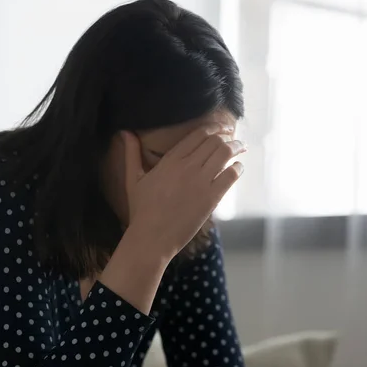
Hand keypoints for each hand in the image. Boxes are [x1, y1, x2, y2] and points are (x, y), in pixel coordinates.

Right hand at [122, 124, 245, 258]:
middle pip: (214, 141)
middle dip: (227, 137)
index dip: (213, 128)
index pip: (197, 135)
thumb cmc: (141, 211)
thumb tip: (125, 132)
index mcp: (170, 160)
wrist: (151, 238)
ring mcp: (200, 182)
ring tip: (241, 148)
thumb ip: (131, 154)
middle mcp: (187, 166)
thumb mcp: (133, 179)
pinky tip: (238, 168)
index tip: (220, 129)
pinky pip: (230, 176)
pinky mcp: (211, 198)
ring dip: (235, 147)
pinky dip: (237, 168)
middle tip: (234, 139)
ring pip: (224, 154)